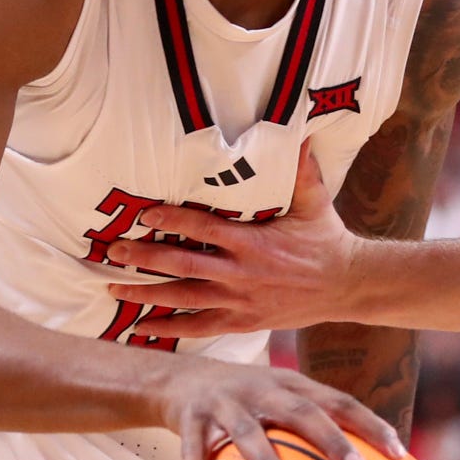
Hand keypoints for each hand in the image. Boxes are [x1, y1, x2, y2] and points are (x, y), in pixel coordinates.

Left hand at [105, 143, 362, 338]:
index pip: (203, 229)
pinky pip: (199, 328)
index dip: (172, 221)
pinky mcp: (242, 322)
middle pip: (182, 266)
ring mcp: (239, 302)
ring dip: (147, 295)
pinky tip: (142, 327)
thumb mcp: (315, 202)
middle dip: (144, 259)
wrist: (347, 286)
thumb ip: (301, 170)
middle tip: (113, 253)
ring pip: (184, 300)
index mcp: (252, 243)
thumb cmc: (327, 241)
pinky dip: (170, 328)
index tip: (144, 215)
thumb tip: (299, 132)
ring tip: (115, 288)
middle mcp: (240, 274)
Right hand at [158, 360, 400, 459]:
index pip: (341, 402)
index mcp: (292, 386)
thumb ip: (314, 429)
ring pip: (248, 431)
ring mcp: (226, 401)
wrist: (180, 377)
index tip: (399, 457)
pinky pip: (192, 450)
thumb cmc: (246, 401)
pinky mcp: (190, 416)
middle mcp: (263, 389)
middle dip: (333, 441)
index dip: (370, 426)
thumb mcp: (280, 400)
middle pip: (303, 412)